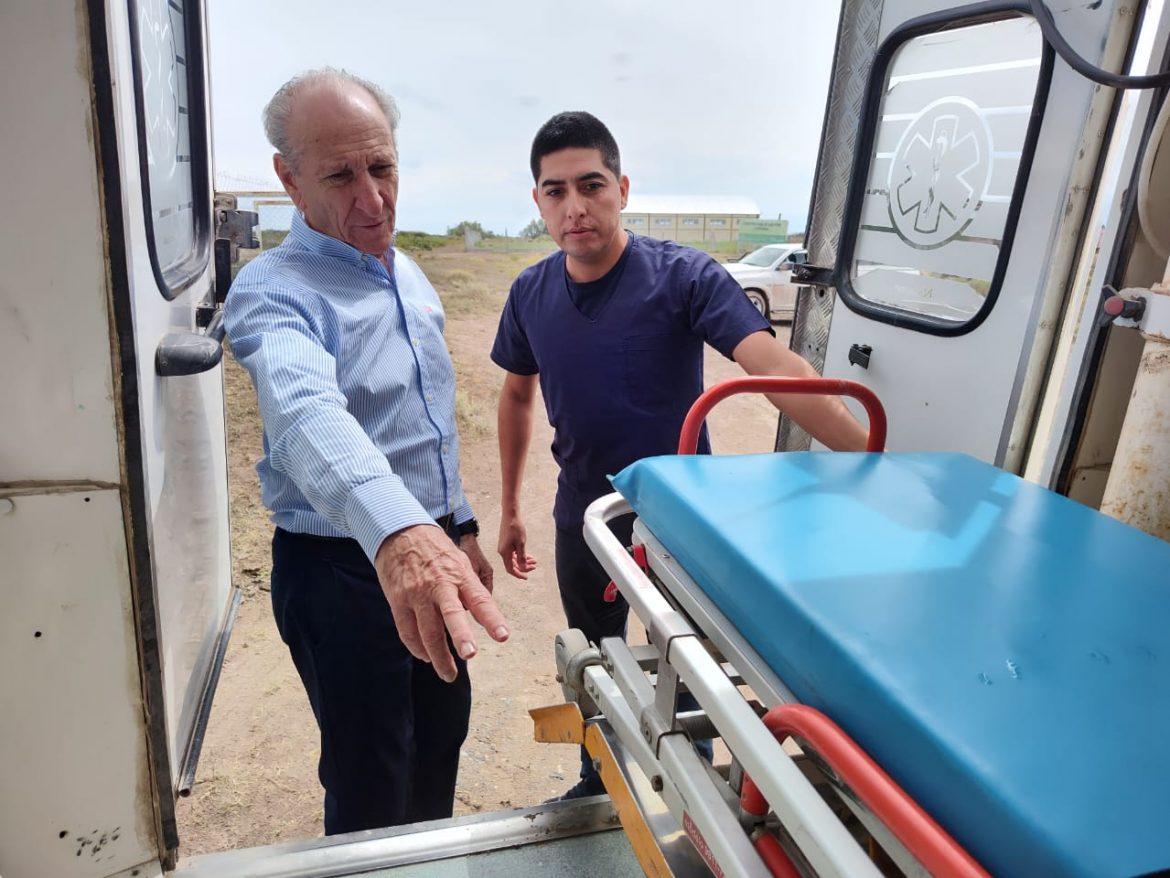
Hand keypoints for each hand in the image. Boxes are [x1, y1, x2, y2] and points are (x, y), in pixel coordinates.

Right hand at [374, 524, 508, 681]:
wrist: (398, 532)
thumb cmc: (435, 550)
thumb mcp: (459, 561)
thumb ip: (470, 587)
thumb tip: (481, 614)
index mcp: (460, 575)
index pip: (479, 599)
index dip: (492, 618)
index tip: (503, 636)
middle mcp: (439, 585)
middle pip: (451, 613)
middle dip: (461, 635)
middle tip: (470, 654)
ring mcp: (416, 594)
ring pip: (427, 630)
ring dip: (438, 656)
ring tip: (448, 673)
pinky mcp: (398, 600)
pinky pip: (407, 631)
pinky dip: (417, 648)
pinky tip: (426, 656)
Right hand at [497, 512, 537, 579]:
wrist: (511, 514)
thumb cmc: (516, 527)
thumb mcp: (521, 543)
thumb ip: (522, 557)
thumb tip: (522, 568)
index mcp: (504, 553)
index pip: (511, 569)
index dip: (519, 574)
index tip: (527, 577)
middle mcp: (502, 551)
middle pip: (513, 565)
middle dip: (524, 567)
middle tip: (535, 566)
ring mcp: (504, 547)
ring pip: (514, 559)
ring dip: (524, 561)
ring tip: (534, 560)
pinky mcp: (506, 543)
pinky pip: (513, 553)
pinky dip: (521, 555)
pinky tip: (529, 555)